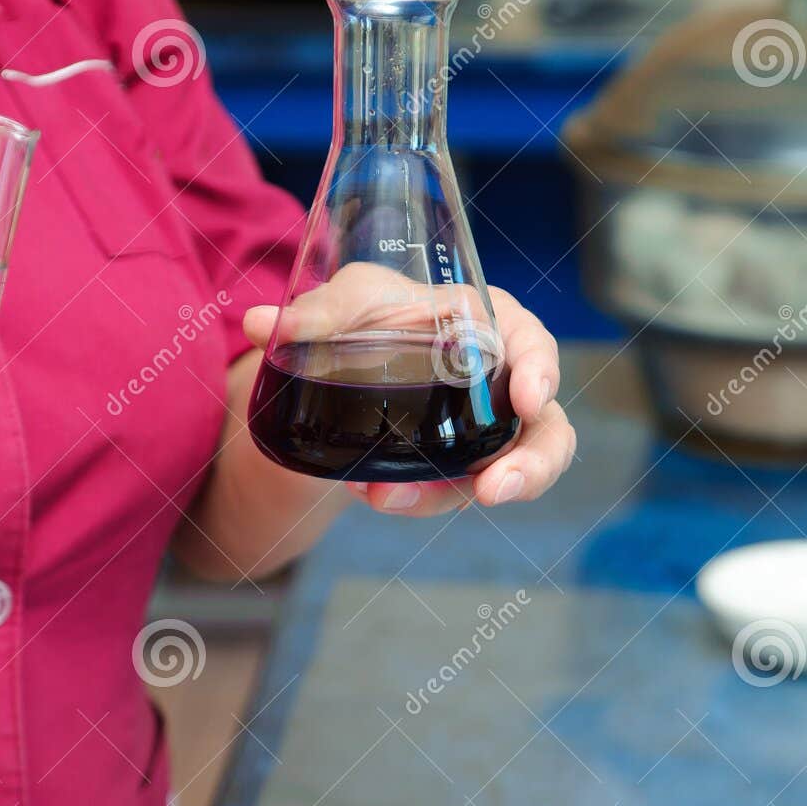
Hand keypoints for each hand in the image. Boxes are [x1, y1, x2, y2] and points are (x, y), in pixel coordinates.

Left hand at [243, 267, 574, 517]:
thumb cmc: (368, 315)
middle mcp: (497, 385)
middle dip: (532, 465)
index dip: (541, 370)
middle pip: (545, 429)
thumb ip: (314, 313)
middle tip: (495, 489)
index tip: (530, 397)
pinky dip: (415, 498)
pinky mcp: (453, 470)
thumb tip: (260, 324)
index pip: (533, 344)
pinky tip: (372, 494)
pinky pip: (448, 493)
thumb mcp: (345, 304)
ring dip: (450, 495)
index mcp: (489, 325)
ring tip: (391, 501)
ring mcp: (479, 435)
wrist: (340, 367)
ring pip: (501, 475)